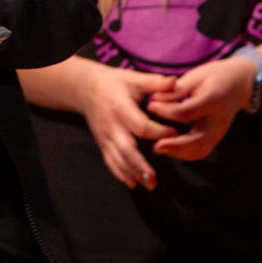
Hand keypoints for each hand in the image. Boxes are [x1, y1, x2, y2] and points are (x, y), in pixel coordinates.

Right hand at [79, 62, 179, 189]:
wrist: (86, 88)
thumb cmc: (115, 82)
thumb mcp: (133, 78)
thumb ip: (155, 82)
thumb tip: (174, 82)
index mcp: (120, 108)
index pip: (140, 126)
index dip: (158, 132)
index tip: (175, 133)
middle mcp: (111, 125)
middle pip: (126, 148)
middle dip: (140, 165)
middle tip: (155, 179)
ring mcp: (105, 137)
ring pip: (118, 159)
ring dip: (133, 173)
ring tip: (150, 185)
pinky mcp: (102, 143)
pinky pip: (110, 161)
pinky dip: (120, 174)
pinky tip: (133, 183)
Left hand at [148, 55, 256, 162]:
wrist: (240, 83)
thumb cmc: (215, 76)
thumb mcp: (196, 76)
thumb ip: (177, 90)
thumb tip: (156, 99)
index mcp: (214, 98)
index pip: (187, 112)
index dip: (166, 111)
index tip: (151, 106)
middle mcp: (219, 119)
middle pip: (198, 140)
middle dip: (175, 146)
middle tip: (155, 146)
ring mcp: (220, 130)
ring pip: (201, 150)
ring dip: (179, 153)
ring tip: (160, 148)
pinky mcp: (217, 137)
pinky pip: (202, 150)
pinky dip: (185, 153)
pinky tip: (171, 148)